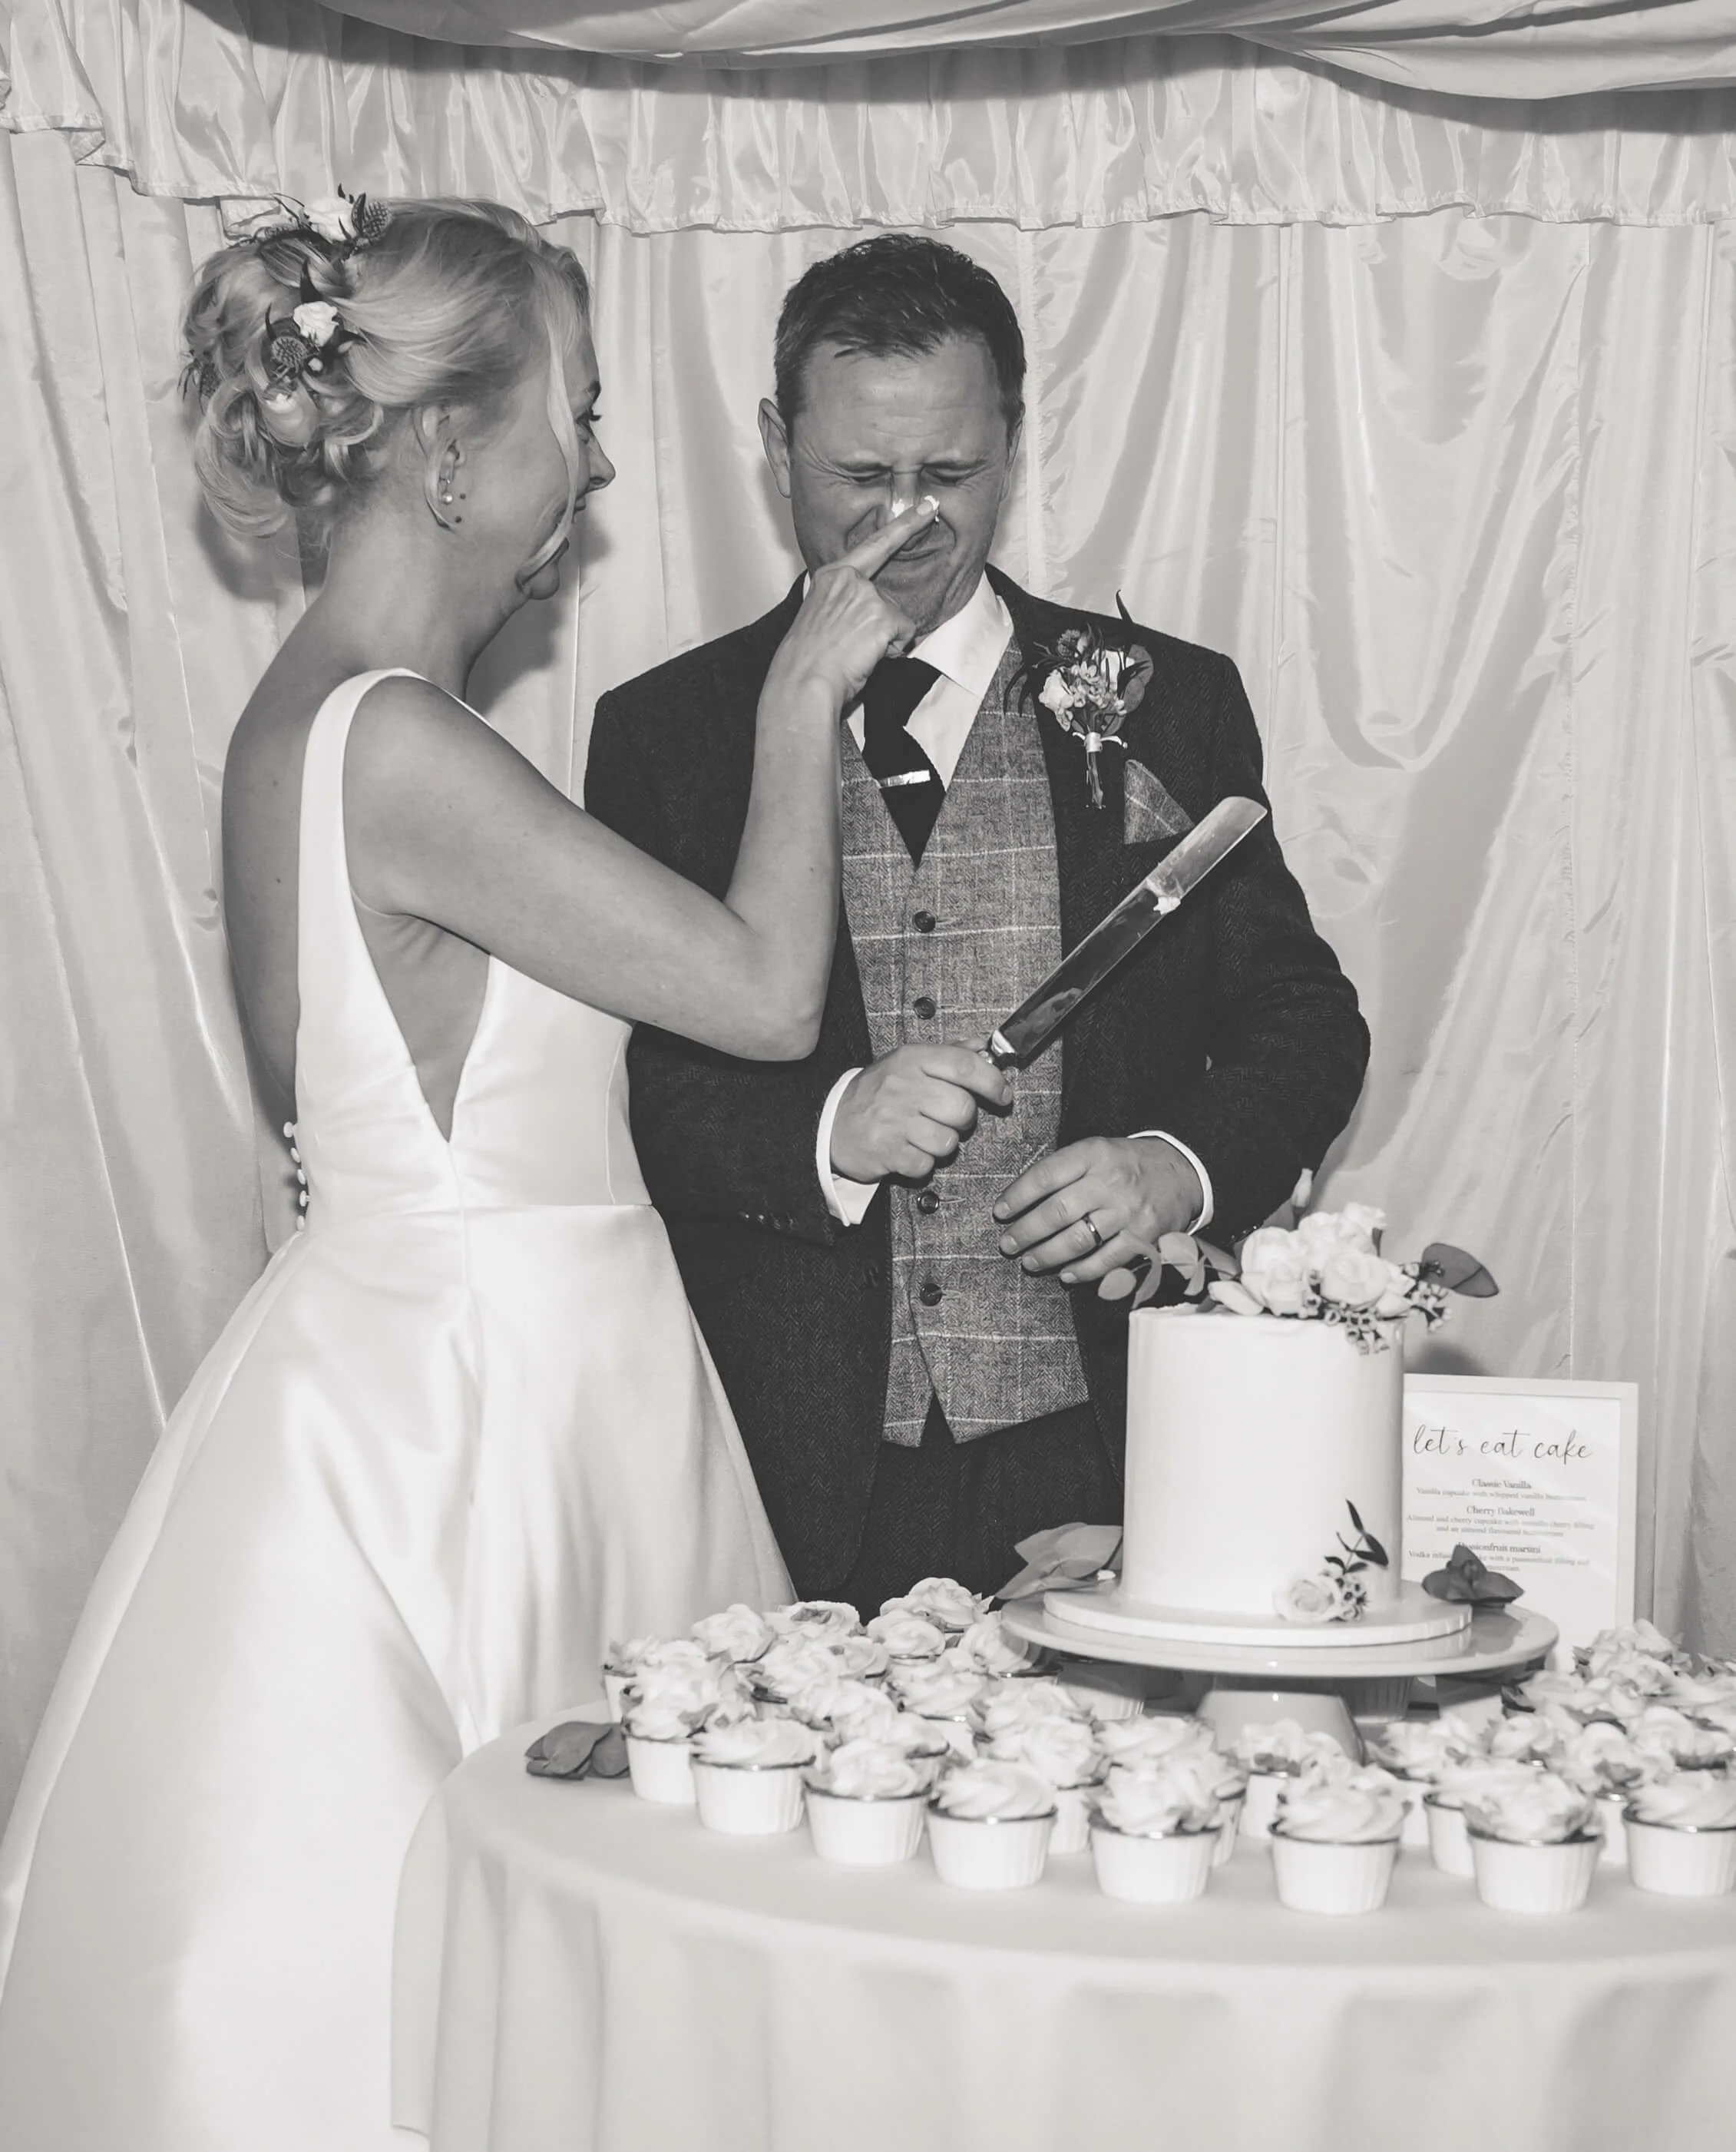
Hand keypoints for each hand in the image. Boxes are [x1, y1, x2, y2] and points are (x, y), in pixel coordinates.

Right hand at [767, 500, 938, 710]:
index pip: (874, 545)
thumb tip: (865, 615)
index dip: (904, 525)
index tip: (927, 506)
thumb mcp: (820, 617)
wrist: (802, 682)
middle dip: (881, 623)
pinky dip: (892, 650)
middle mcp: (849, 580)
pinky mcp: (882, 616)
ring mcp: (866, 596)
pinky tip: (867, 656)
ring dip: (884, 639)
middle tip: (853, 644)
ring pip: (897, 618)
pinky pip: (905, 633)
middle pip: (888, 597)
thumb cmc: (808, 660)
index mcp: (831, 577)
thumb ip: (843, 603)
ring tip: (855, 652)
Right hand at [831, 1043, 1012, 1183]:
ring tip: (922, 1134)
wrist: (831, 1123)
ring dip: (942, 1143)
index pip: (965, 1066)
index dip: (992, 1082)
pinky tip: (908, 1149)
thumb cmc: (877, 1093)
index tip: (1002, 1094)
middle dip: (962, 1120)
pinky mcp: (887, 1152)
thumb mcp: (908, 1062)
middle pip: (962, 1109)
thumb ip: (949, 1053)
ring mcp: (894, 1121)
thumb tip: (983, 1045)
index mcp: (912, 1059)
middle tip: (946, 1118)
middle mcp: (903, 1086)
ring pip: (949, 1142)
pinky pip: (927, 1164)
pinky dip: (922, 1162)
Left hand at [993, 1136, 1204, 1299]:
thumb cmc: (1127, 1164)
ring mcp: (1128, 1211)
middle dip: (1025, 1232)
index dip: (1017, 1196)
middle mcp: (1110, 1182)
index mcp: (1094, 1154)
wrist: (1182, 1172)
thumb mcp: (1097, 1151)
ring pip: (1077, 1240)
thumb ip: (1064, 1171)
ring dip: (1046, 1255)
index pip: (1045, 1176)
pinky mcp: (1144, 1237)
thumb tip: (1021, 1200)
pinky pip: (1106, 1261)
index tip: (1000, 1212)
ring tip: (1029, 1261)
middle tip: (1007, 1244)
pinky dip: (1082, 1271)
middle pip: (1056, 1212)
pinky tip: (1065, 1275)